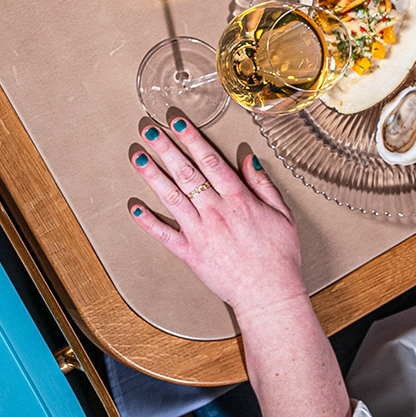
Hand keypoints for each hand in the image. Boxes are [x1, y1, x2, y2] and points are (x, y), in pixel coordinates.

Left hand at [127, 116, 305, 316]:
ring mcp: (200, 233)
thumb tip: (249, 160)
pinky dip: (147, 221)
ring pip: (171, 198)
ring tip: (137, 157)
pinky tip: (134, 207)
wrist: (269, 293)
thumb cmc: (279, 256)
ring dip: (152, 176)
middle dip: (165, 149)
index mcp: (238, 200)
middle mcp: (215, 212)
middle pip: (186, 173)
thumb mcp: (282, 214)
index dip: (192, 139)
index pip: (210, 161)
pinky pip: (164, 235)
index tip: (177, 123)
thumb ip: (263, 185)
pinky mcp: (190, 254)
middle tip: (148, 131)